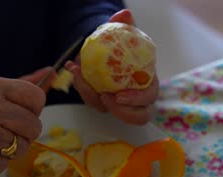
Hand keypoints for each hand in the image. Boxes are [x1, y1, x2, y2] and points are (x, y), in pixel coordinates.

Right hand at [0, 67, 53, 174]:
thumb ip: (21, 84)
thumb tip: (50, 72)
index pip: (36, 96)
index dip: (33, 110)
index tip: (20, 114)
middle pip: (33, 125)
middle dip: (25, 134)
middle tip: (7, 132)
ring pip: (20, 147)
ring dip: (11, 151)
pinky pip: (3, 165)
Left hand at [65, 9, 158, 124]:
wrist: (107, 49)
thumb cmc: (122, 45)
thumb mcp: (123, 34)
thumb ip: (124, 25)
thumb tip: (125, 15)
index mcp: (147, 83)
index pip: (148, 98)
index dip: (137, 100)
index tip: (121, 95)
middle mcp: (135, 98)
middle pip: (136, 116)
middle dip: (121, 112)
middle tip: (105, 97)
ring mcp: (117, 102)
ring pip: (110, 111)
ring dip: (94, 98)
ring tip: (82, 80)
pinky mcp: (101, 101)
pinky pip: (91, 100)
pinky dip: (81, 86)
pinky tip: (73, 69)